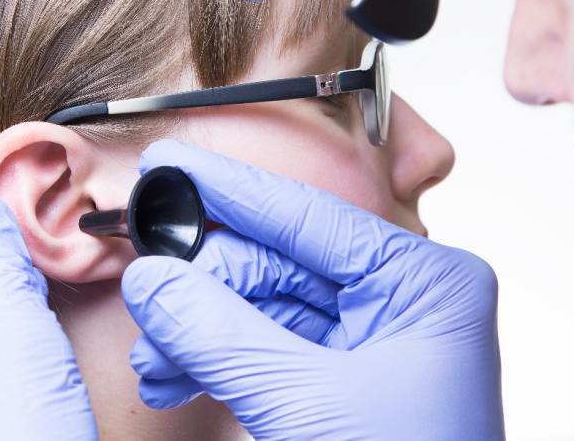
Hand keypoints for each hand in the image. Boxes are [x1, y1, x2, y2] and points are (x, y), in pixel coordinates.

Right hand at [122, 140, 503, 439]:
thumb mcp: (306, 407)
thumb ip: (221, 334)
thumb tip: (152, 280)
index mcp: (424, 284)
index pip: (308, 217)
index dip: (229, 190)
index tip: (172, 165)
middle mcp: (402, 298)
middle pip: (277, 262)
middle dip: (204, 285)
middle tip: (148, 298)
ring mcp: (373, 338)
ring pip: (263, 305)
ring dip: (201, 327)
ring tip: (157, 358)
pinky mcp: (345, 376)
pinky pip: (268, 344)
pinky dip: (218, 355)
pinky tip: (177, 371)